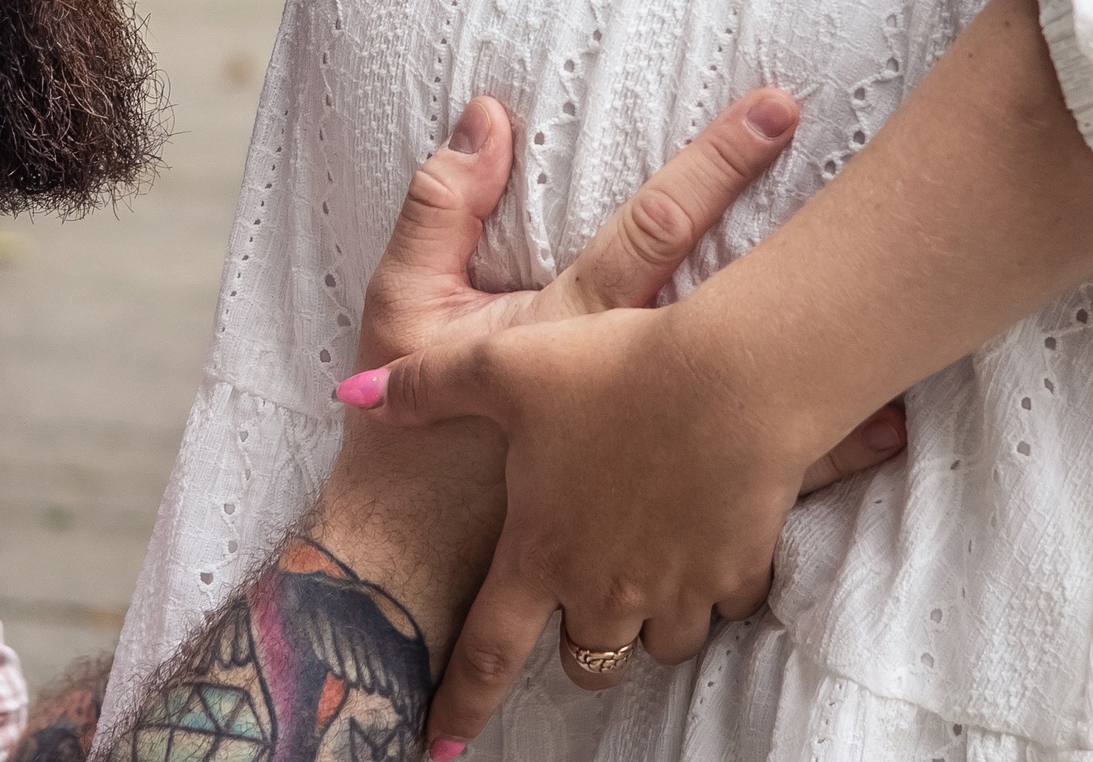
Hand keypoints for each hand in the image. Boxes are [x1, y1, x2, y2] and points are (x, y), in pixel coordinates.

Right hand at [315, 90, 906, 682]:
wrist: (402, 572)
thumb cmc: (409, 447)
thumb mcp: (401, 312)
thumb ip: (438, 208)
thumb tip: (484, 114)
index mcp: (565, 326)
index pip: (656, 222)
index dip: (718, 159)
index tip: (777, 108)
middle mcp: (624, 402)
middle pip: (737, 324)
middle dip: (817, 299)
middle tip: (884, 248)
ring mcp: (652, 476)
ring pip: (763, 443)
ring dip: (830, 422)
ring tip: (894, 396)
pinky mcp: (661, 552)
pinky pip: (754, 526)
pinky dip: (806, 496)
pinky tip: (856, 462)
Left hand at [350, 234, 907, 752]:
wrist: (733, 374)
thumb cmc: (610, 370)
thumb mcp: (505, 369)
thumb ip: (427, 387)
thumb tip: (354, 394)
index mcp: (541, 552)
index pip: (489, 654)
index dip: (459, 706)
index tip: (438, 746)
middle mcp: (606, 587)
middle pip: (587, 661)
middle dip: (579, 647)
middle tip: (581, 603)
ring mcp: (677, 587)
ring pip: (659, 645)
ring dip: (648, 622)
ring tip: (647, 570)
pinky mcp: (738, 570)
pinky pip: (725, 607)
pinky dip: (714, 589)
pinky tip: (708, 540)